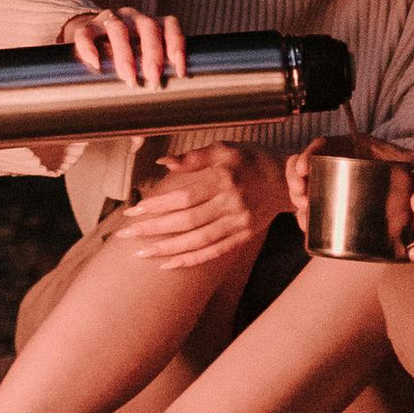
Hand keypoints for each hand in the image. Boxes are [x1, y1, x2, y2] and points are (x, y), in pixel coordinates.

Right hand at [63, 5, 188, 88]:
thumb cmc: (121, 60)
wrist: (89, 39)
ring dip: (125, 52)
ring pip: (118, 28)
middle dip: (153, 52)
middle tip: (153, 79)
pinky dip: (89, 46)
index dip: (177, 44)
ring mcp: (109, 20)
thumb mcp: (136, 70)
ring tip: (128, 77)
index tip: (180, 72)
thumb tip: (138, 140)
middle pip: (147, 26)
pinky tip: (95, 62)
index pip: (169, 24)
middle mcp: (133, 18)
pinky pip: (86, 32)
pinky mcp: (86, 26)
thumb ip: (141, 97)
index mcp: (151, 25)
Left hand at [110, 142, 281, 269]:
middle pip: (187, 221)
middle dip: (155, 229)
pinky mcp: (242, 237)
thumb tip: (163, 162)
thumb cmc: (251, 160)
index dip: (158, 205)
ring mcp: (238, 224)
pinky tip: (168, 263)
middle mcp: (231, 204)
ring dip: (167, 248)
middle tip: (127, 234)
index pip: (185, 197)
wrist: (287, 181)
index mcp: (225, 179)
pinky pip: (213, 252)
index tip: (134, 210)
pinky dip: (189, 259)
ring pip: (198, 241)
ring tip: (141, 252)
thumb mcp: (225, 149)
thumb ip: (194, 157)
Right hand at [284, 133, 403, 233]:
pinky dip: (303, 215)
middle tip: (301, 196)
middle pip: (306, 167)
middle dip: (297, 181)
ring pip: (302, 186)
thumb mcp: (395, 159)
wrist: (390, 188)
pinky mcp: (324, 200)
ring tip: (303, 212)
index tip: (304, 169)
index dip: (308, 154)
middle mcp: (331, 161)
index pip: (322, 145)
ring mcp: (325, 180)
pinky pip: (306, 205)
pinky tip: (305, 224)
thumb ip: (408, 158)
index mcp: (345, 146)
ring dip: (297, 198)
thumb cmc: (390, 166)